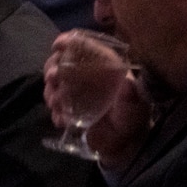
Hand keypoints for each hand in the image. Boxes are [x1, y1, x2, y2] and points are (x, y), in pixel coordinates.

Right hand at [45, 36, 148, 170]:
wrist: (123, 145)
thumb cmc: (133, 120)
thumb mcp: (135, 107)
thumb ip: (131, 96)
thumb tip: (128, 82)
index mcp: (107, 68)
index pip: (88, 48)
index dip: (72, 42)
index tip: (57, 45)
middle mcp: (90, 76)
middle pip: (64, 63)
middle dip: (53, 69)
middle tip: (52, 80)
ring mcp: (78, 92)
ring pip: (55, 83)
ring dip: (51, 92)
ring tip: (57, 104)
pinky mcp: (70, 107)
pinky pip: (55, 104)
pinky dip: (54, 111)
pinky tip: (61, 120)